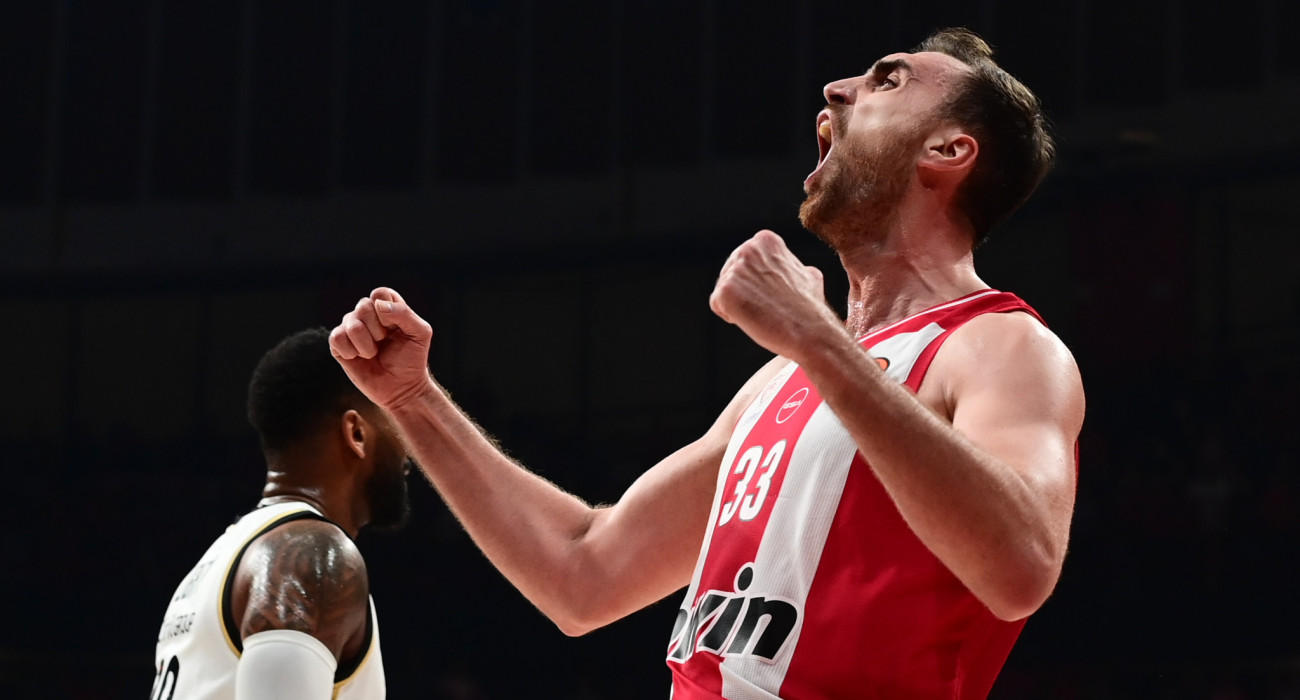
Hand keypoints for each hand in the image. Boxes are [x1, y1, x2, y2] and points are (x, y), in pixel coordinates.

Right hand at [329, 287, 435, 410]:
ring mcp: (351, 328)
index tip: (395, 328)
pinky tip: (358, 358)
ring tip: (373, 354)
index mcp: (387, 306)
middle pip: (363, 306)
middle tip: (384, 342)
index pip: (379, 293)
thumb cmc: (412, 359)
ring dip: (366, 344)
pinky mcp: (339, 345)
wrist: (401, 388)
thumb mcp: (420, 333)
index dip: (386, 311)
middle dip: (377, 330)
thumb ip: (404, 314)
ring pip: (349, 323)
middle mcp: (367, 314)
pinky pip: (336, 338)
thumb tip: (378, 305)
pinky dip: (350, 351)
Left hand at [709, 230, 837, 359]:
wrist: (809, 330)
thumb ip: (793, 267)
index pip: (743, 262)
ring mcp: (735, 269)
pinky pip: (717, 305)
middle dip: (745, 294)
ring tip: (762, 311)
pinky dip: (731, 316)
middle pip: (730, 275)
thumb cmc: (808, 308)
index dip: (756, 284)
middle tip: (768, 306)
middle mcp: (747, 249)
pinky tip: (752, 318)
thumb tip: (802, 270)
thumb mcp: (808, 275)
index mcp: (765, 241)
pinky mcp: (725, 291)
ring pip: (723, 290)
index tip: (774, 294)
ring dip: (739, 305)